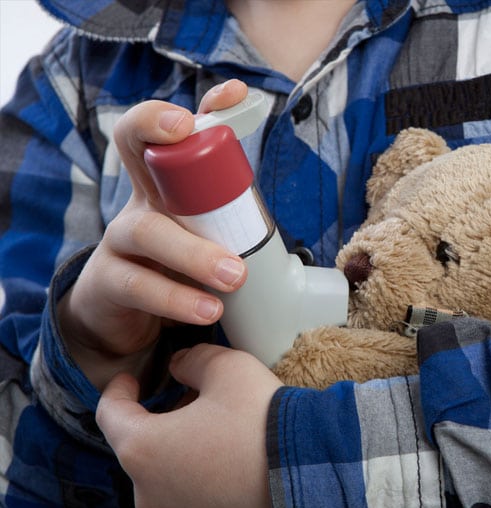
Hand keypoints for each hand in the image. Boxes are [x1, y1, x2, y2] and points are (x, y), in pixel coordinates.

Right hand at [57, 80, 250, 389]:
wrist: (120, 317)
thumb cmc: (173, 264)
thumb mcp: (203, 233)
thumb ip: (230, 215)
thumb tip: (269, 215)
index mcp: (165, 182)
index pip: (165, 129)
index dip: (194, 108)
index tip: (234, 94)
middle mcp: (139, 200)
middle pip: (138, 151)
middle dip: (173, 146)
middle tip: (224, 171)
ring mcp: (118, 239)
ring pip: (147, 231)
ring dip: (194, 253)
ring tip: (235, 276)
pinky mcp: (108, 282)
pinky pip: (138, 286)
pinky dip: (177, 299)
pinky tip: (208, 311)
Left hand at [96, 344, 281, 507]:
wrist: (308, 471)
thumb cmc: (262, 419)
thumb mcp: (227, 368)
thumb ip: (191, 360)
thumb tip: (180, 366)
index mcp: (143, 449)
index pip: (109, 414)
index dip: (118, 390)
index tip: (131, 379)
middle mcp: (147, 492)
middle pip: (138, 445)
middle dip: (159, 418)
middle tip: (189, 397)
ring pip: (161, 472)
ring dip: (177, 447)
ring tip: (214, 427)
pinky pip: (184, 495)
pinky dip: (195, 473)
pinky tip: (226, 456)